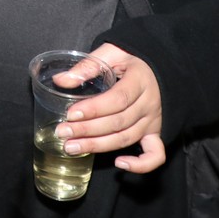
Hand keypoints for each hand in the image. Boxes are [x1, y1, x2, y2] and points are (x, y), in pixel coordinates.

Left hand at [55, 44, 165, 173]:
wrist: (158, 66)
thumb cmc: (131, 59)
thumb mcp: (112, 52)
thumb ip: (88, 66)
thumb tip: (60, 80)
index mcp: (140, 80)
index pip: (118, 99)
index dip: (94, 109)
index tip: (71, 114)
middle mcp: (149, 103)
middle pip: (119, 122)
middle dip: (88, 130)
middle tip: (63, 133)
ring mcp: (154, 120)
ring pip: (126, 138)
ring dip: (99, 146)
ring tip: (72, 147)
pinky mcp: (155, 133)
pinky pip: (155, 155)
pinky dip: (140, 165)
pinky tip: (119, 164)